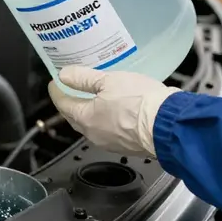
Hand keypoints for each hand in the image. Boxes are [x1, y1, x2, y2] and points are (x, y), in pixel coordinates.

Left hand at [48, 66, 179, 157]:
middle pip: (76, 118)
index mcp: (86, 119)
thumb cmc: (139, 102)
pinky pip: (110, 130)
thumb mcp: (108, 81)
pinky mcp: (128, 145)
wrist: (168, 124)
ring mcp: (112, 143)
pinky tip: (114, 109)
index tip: (54, 83)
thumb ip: (83, 78)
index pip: (63, 105)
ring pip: (93, 125)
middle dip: (70, 104)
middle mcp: (95, 135)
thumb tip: (64, 76)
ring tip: (92, 97)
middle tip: (69, 90)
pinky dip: (106, 119)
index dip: (57, 92)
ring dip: (89, 112)